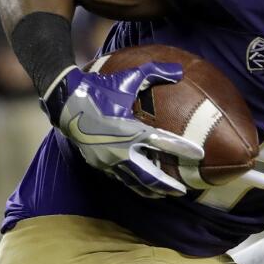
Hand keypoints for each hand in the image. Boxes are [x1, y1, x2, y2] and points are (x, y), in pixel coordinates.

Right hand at [42, 63, 203, 196]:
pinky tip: (143, 187)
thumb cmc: (98, 88)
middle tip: (184, 191)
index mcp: (130, 129)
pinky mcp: (98, 162)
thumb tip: (180, 70)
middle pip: (149, 175)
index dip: (182, 148)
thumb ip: (154, 72)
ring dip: (151, 189)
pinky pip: (120, 177)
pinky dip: (134, 184)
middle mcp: (120, 148)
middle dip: (167, 185)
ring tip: (166, 194)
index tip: (199, 154)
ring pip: (133, 181)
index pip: (162, 142)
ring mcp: (108, 159)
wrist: (64, 101)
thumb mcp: (127, 78)